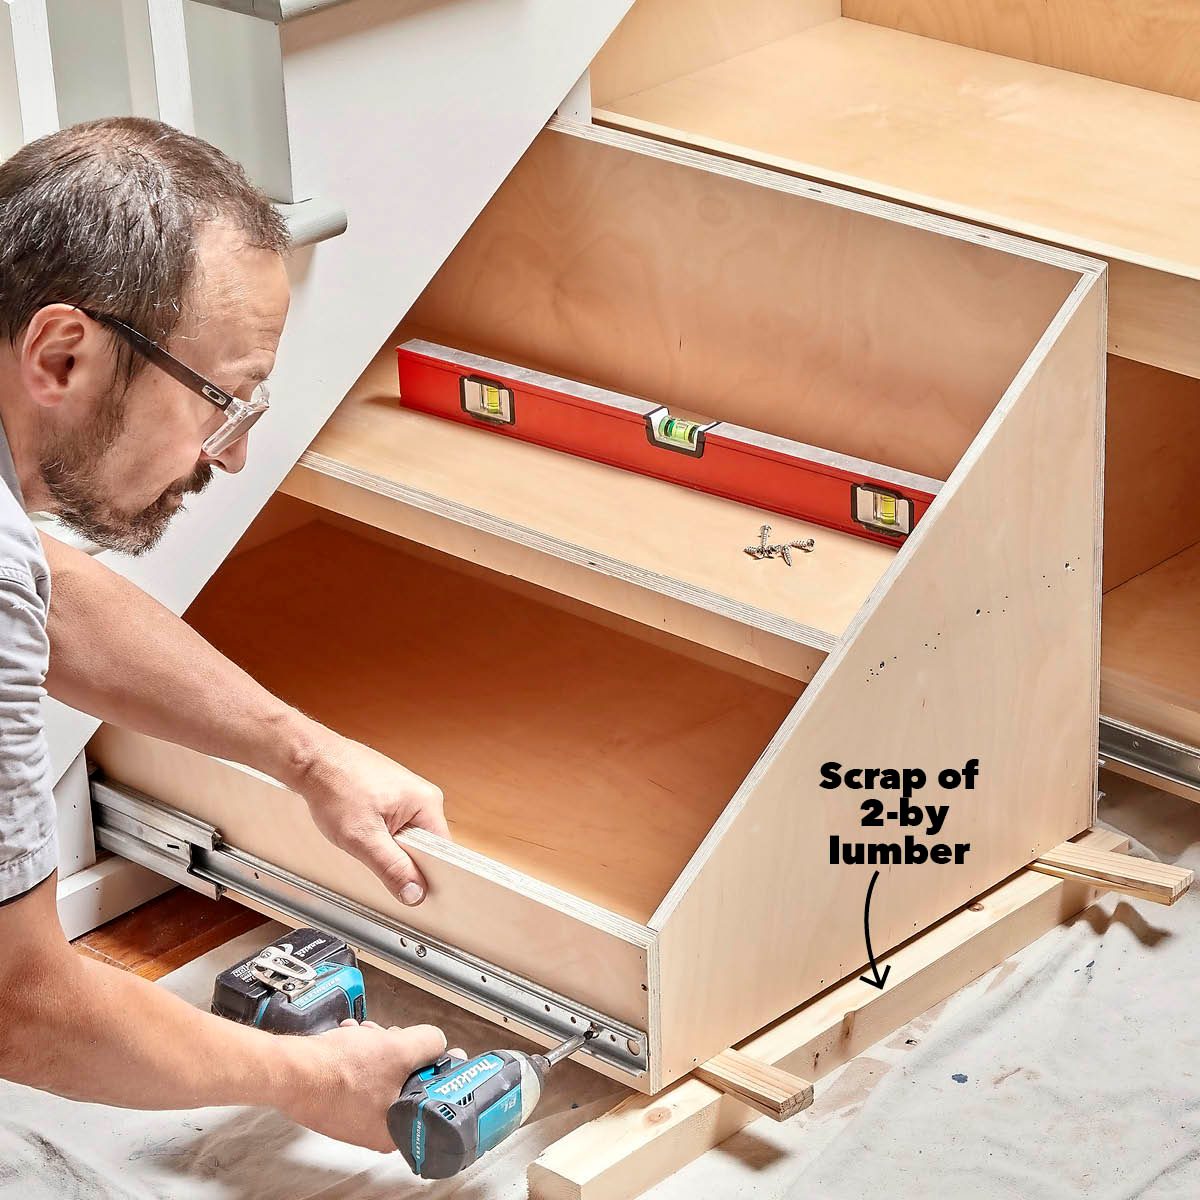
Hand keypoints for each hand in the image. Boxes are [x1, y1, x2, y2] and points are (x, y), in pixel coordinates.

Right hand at [278, 1020, 447, 1150]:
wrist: (293, 1071)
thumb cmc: (337, 1073)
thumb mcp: (398, 1050)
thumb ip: (428, 1043)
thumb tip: (438, 1040)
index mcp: (396, 1130)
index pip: (432, 1096)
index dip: (435, 1066)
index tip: (436, 1051)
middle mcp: (376, 1130)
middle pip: (407, 1081)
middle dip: (400, 1050)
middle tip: (393, 1036)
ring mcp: (356, 1116)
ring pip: (382, 1073)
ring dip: (377, 1046)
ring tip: (365, 1034)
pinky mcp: (340, 1102)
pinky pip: (360, 1073)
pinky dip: (359, 1053)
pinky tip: (351, 1038)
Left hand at [291, 727, 449, 905]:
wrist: (312, 760)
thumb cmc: (335, 786)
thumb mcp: (363, 837)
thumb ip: (391, 867)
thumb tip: (415, 894)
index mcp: (427, 802)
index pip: (442, 852)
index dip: (427, 875)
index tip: (410, 890)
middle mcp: (422, 796)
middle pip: (424, 846)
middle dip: (400, 859)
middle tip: (375, 857)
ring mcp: (407, 794)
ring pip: (405, 838)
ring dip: (386, 847)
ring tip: (363, 837)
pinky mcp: (391, 796)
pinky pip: (394, 827)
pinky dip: (378, 835)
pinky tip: (360, 829)